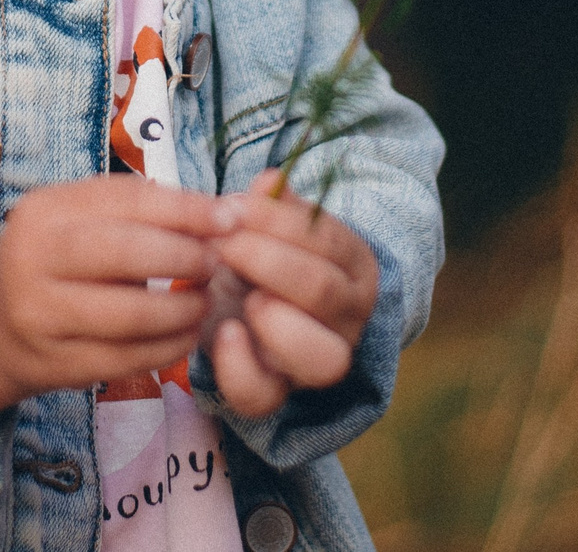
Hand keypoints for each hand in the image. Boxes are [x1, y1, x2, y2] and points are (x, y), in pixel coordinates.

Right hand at [0, 176, 234, 435]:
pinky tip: (186, 335)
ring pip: (129, 315)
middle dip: (184, 257)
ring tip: (205, 303)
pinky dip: (167, 348)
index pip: (128, 201)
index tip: (229, 219)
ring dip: (182, 310)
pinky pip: (125, 360)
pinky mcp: (54, 365)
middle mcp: (34, 258)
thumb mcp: (79, 216)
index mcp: (46, 210)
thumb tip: (226, 212)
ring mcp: (40, 317)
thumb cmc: (55, 257)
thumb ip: (142, 209)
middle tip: (217, 264)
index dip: (187, 209)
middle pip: (126, 254)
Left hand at [207, 181, 380, 418]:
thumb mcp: (275, 225)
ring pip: (320, 358)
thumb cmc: (269, 255)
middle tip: (225, 245)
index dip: (278, 222)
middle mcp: (347, 317)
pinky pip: (264, 396)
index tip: (233, 208)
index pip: (328, 241)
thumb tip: (269, 181)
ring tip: (245, 296)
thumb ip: (274, 204)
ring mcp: (317, 359)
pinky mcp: (276, 390)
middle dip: (269, 263)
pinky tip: (224, 333)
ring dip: (276, 322)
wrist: (261, 305)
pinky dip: (239, 367)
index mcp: (352, 266)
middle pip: (324, 294)